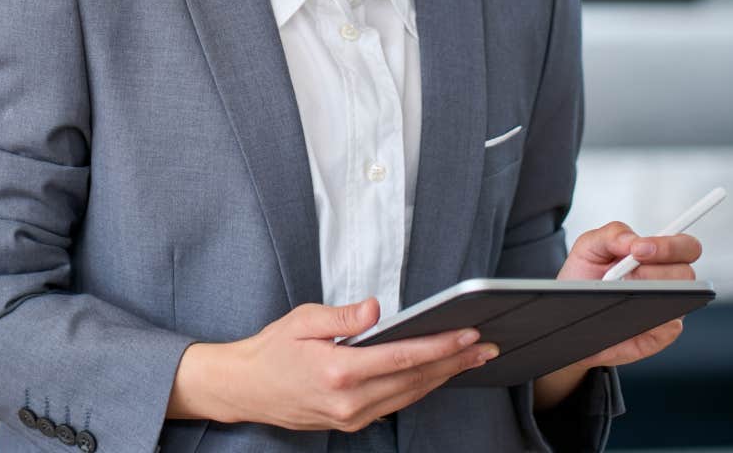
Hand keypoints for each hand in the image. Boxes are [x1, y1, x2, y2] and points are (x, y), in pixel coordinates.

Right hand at [172, 298, 498, 431]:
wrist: (246, 389)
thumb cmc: (272, 349)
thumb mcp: (302, 320)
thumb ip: (343, 316)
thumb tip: (378, 308)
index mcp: (339, 371)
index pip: (403, 357)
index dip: (440, 346)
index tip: (468, 334)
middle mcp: (350, 401)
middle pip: (415, 379)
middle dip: (454, 362)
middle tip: (486, 346)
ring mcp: (352, 417)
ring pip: (409, 395)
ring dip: (443, 376)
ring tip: (470, 358)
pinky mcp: (352, 423)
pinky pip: (395, 404)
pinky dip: (419, 387)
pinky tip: (435, 374)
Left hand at [554, 220, 701, 368]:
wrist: (568, 311)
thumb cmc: (585, 277)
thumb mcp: (589, 247)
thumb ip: (613, 234)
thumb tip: (634, 240)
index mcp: (658, 257)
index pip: (686, 247)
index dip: (670, 246)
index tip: (640, 249)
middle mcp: (668, 283)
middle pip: (687, 275)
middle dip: (655, 271)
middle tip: (627, 274)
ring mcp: (666, 310)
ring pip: (679, 302)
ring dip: (649, 295)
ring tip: (620, 294)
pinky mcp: (657, 336)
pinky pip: (666, 332)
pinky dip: (647, 323)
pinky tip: (626, 317)